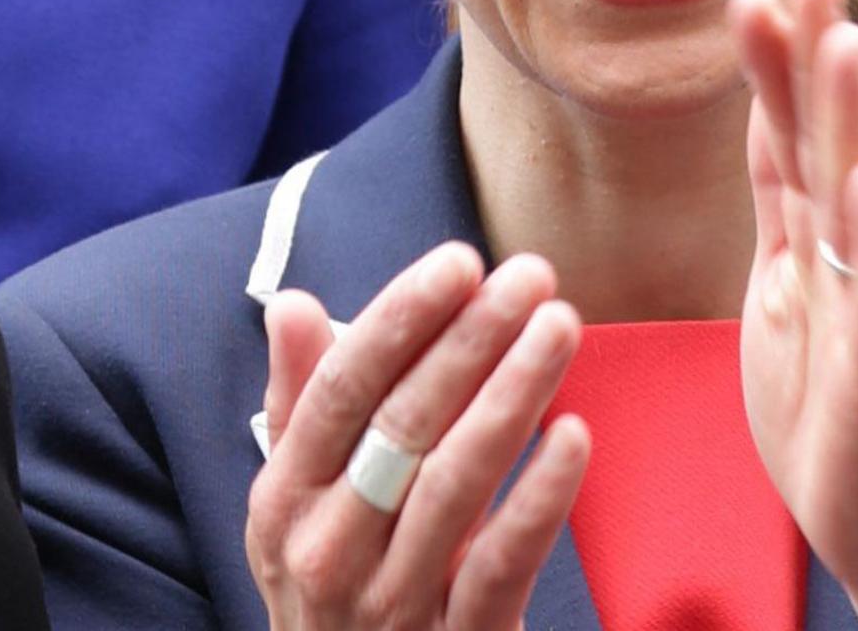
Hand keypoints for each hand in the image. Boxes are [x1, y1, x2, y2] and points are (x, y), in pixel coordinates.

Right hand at [245, 245, 590, 629]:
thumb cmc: (336, 585)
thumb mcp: (297, 505)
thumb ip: (301, 403)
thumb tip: (291, 304)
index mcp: (285, 500)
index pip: (341, 391)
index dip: (400, 320)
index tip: (459, 261)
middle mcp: (328, 548)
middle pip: (403, 426)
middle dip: (471, 340)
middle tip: (531, 275)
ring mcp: (391, 602)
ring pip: (455, 483)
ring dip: (511, 394)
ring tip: (560, 326)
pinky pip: (502, 563)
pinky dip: (539, 497)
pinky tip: (573, 434)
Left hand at [729, 0, 857, 630]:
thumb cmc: (835, 415)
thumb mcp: (784, 297)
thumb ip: (782, 213)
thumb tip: (767, 124)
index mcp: (820, 241)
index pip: (790, 135)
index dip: (772, 65)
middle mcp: (857, 254)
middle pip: (831, 139)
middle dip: (818, 55)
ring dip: (853, 118)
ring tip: (846, 42)